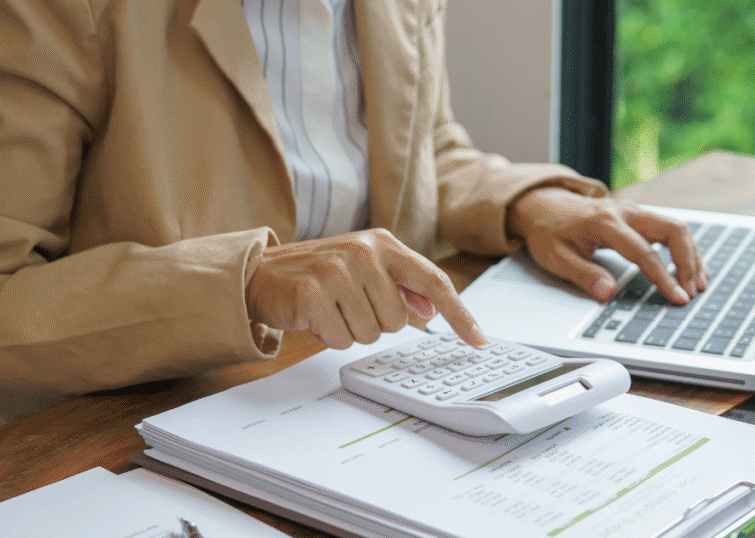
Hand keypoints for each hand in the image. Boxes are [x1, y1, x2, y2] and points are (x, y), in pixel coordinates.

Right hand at [245, 228, 485, 348]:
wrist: (259, 273)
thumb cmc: (318, 274)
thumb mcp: (363, 270)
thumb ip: (401, 286)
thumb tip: (432, 309)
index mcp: (383, 243)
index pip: (434, 281)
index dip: (460, 314)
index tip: (479, 340)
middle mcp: (363, 252)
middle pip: (399, 320)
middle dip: (375, 323)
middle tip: (348, 305)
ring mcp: (337, 271)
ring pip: (372, 333)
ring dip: (351, 330)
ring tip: (331, 309)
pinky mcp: (313, 294)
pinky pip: (342, 340)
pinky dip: (330, 336)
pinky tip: (315, 317)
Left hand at [507, 187, 707, 303]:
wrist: (541, 204)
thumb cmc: (548, 232)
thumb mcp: (555, 257)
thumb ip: (583, 274)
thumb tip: (608, 292)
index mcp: (604, 223)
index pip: (644, 252)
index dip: (664, 277)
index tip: (678, 298)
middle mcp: (624, 211)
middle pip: (672, 229)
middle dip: (688, 262)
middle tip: (693, 291)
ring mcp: (633, 210)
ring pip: (675, 226)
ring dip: (691, 255)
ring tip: (698, 283)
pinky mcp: (637, 215)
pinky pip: (669, 228)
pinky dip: (683, 248)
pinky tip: (690, 268)